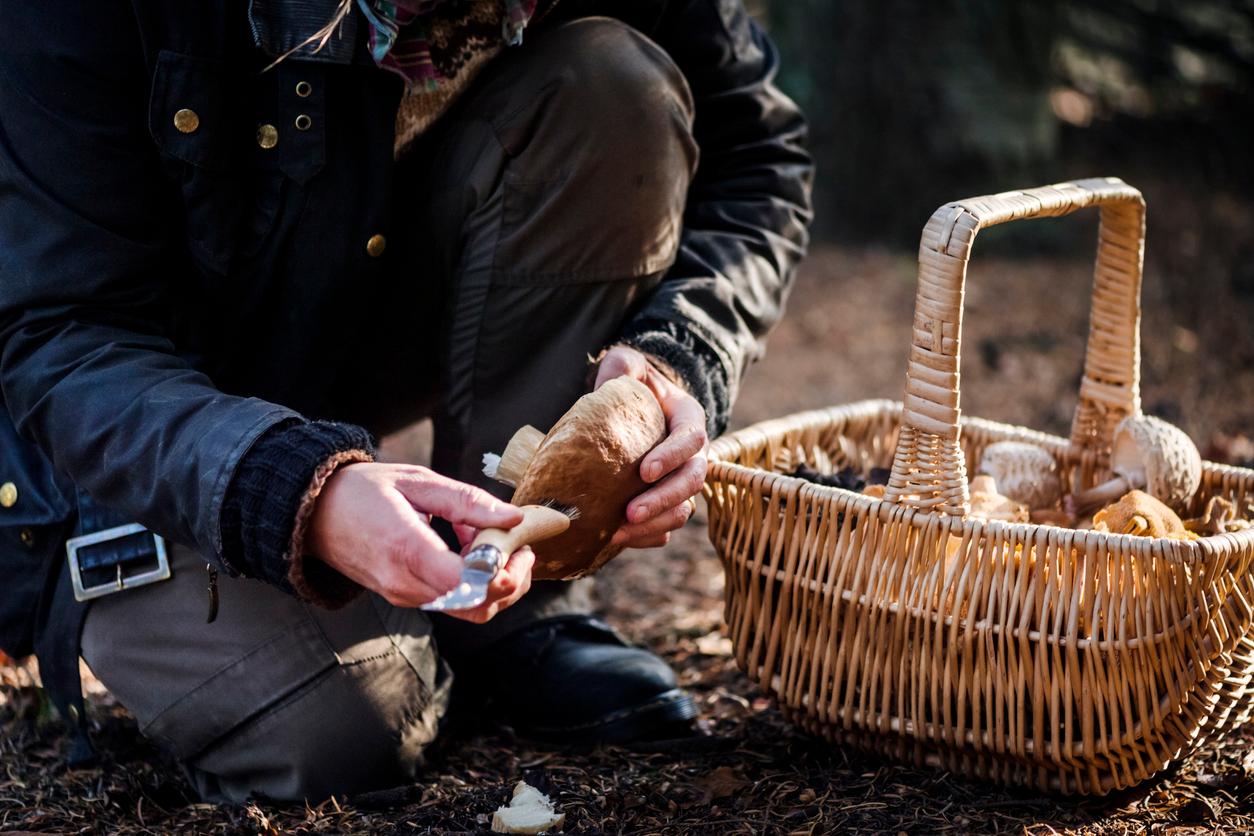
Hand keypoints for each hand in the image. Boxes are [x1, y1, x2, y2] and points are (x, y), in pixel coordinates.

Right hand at [307, 463, 533, 621]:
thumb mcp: (418, 481)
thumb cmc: (364, 491)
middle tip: (521, 546)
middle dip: (511, 581)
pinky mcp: (405, 597)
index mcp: (406, 549)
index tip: (520, 546)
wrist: (314, 512)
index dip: (504, 573)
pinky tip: (471, 547)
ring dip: (494, 581)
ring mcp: (403, 595)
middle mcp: (404, 583)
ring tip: (494, 541)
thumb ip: (468, 502)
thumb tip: (514, 519)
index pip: (467, 584)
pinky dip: (474, 581)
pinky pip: (452, 601)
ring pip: (469, 609)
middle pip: (477, 605)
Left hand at [594, 345, 708, 547]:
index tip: (644, 471)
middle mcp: (693, 455)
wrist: (634, 410)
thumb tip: (614, 377)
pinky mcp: (666, 503)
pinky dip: (647, 537)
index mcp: (689, 420)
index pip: (692, 439)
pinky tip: (618, 541)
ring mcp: (681, 482)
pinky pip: (666, 527)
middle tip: (630, 513)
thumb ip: (622, 366)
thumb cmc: (632, 386)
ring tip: (617, 533)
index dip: (672, 456)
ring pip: (683, 510)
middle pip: (692, 482)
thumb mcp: (627, 366)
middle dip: (663, 500)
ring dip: (654, 524)